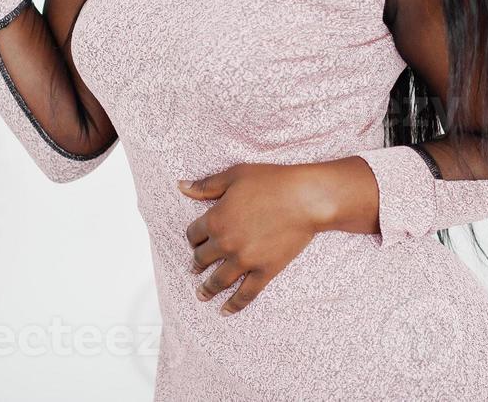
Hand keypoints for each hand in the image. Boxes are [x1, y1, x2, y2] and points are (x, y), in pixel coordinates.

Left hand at [177, 163, 326, 315]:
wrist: (305, 199)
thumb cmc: (271, 182)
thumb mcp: (234, 176)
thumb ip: (206, 185)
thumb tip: (182, 186)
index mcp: (215, 219)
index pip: (193, 234)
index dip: (193, 238)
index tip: (195, 241)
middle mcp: (225, 243)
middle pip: (202, 258)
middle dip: (197, 263)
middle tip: (195, 268)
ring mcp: (244, 260)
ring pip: (218, 281)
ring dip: (207, 289)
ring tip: (201, 295)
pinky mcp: (264, 271)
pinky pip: (245, 294)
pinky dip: (234, 305)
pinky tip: (225, 311)